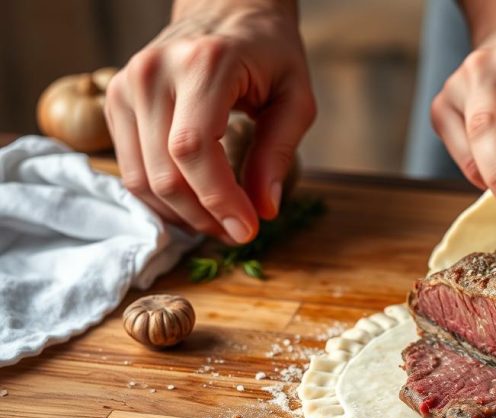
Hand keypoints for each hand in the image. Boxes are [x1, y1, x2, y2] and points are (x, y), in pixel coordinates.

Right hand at [104, 0, 315, 242]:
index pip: (193, 149)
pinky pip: (131, 169)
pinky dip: (163, 198)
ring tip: (221, 223)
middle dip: (204, 215)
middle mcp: (154, 73)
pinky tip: (196, 205)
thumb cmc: (268, 53)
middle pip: (165, 171)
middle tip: (240, 232)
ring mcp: (126, 85)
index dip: (219, 199)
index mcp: (202, 64)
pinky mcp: (115, 101)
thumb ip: (279, 152)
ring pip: (141, 178)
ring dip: (183, 214)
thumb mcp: (295, 98)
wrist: (225, 9)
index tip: (248, 229)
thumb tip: (264, 210)